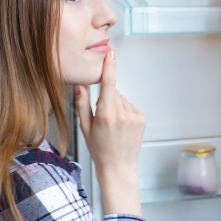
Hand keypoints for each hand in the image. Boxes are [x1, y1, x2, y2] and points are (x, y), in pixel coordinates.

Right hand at [74, 49, 144, 214]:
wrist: (118, 167)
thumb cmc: (99, 150)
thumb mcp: (85, 128)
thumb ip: (82, 104)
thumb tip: (79, 85)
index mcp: (106, 115)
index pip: (108, 85)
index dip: (109, 67)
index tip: (111, 53)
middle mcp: (122, 114)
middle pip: (113, 92)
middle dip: (107, 99)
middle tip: (103, 120)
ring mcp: (134, 116)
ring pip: (122, 100)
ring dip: (116, 107)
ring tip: (113, 126)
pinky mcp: (141, 119)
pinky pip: (130, 107)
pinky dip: (125, 113)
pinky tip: (121, 127)